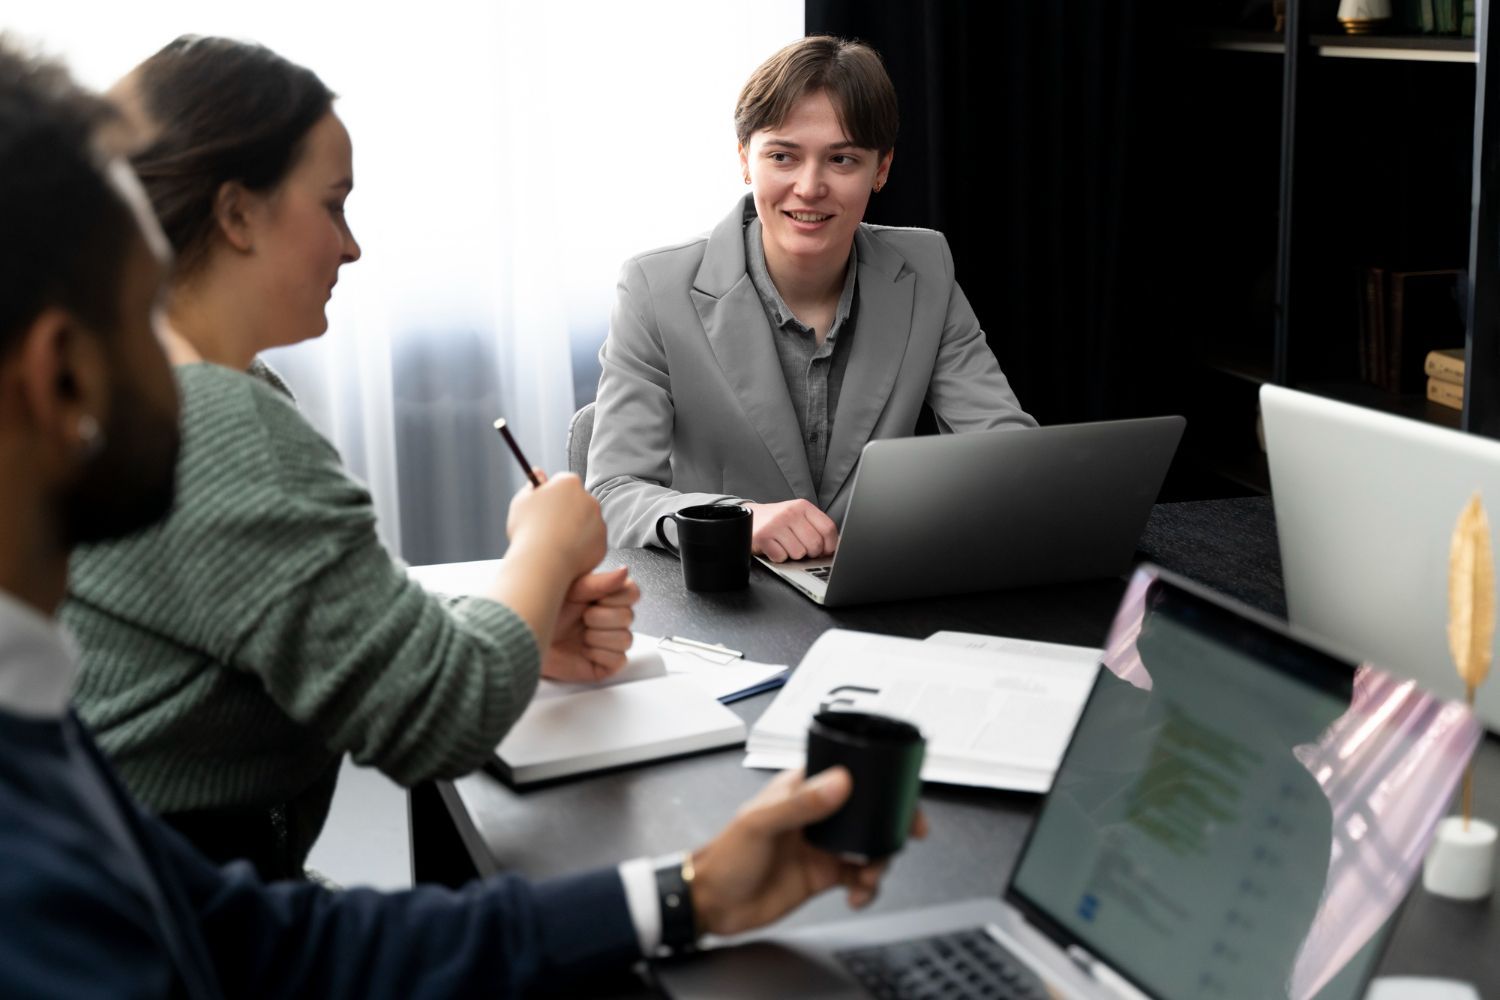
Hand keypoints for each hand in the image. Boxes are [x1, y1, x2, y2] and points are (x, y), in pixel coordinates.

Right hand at [505, 469, 606, 579]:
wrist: (543, 563)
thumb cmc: (528, 530)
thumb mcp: (521, 502)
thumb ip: (532, 486)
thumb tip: (538, 473)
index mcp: (569, 483)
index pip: (562, 482)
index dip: (551, 494)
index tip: (543, 506)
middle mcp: (589, 498)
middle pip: (577, 501)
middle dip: (566, 511)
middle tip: (548, 527)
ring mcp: (598, 521)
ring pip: (586, 523)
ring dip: (574, 529)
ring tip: (553, 543)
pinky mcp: (602, 543)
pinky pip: (590, 542)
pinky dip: (580, 548)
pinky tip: (564, 554)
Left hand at [540, 567, 639, 681]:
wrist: (525, 639)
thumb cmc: (541, 613)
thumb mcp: (570, 589)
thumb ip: (600, 582)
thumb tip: (624, 571)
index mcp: (603, 597)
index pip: (632, 593)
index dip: (616, 597)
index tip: (595, 598)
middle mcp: (608, 619)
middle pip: (628, 617)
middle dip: (602, 617)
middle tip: (582, 617)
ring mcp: (606, 641)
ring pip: (626, 639)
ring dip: (599, 636)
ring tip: (581, 635)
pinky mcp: (603, 664)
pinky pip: (619, 659)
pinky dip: (600, 654)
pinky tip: (584, 649)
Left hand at [688, 768, 927, 936]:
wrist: (714, 905)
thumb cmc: (725, 856)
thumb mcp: (761, 824)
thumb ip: (801, 804)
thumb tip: (839, 783)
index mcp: (801, 789)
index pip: (848, 774)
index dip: (879, 782)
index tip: (900, 797)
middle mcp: (817, 814)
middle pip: (868, 813)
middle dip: (890, 826)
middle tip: (902, 839)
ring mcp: (823, 845)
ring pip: (869, 846)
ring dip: (879, 861)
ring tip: (868, 876)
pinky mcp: (825, 875)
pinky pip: (859, 877)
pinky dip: (867, 887)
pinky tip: (857, 895)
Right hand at [742, 499, 838, 562]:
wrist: (750, 518)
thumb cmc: (778, 521)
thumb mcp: (798, 517)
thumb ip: (815, 527)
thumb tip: (834, 547)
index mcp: (803, 506)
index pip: (828, 528)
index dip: (830, 545)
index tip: (825, 552)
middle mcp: (790, 512)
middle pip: (815, 544)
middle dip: (810, 553)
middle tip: (802, 549)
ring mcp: (776, 524)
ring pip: (799, 553)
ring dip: (793, 555)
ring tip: (785, 546)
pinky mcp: (763, 537)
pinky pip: (781, 557)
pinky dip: (779, 557)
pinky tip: (775, 548)